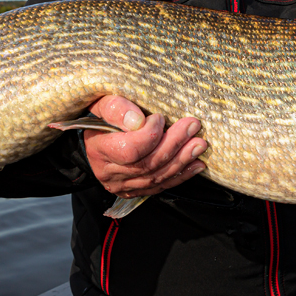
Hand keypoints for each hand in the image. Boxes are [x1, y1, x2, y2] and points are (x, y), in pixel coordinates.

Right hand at [83, 95, 206, 197]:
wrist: (96, 138)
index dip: (149, 135)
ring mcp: (123, 185)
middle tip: (193, 126)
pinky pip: (160, 186)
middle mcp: (110, 173)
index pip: (129, 150)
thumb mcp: (102, 105)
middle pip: (147, 163)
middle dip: (173, 144)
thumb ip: (117, 109)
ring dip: (182, 160)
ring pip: (156, 176)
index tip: (160, 117)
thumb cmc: (102, 117)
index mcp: (99, 150)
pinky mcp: (136, 190)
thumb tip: (138, 120)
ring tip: (199, 144)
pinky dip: (181, 176)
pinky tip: (196, 164)